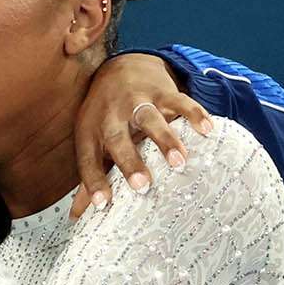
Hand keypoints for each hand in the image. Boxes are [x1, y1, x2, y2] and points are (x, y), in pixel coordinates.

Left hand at [69, 53, 214, 218]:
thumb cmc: (105, 116)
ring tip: (179, 162)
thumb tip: (76, 217)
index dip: (93, 182)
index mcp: (90, 132)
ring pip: (150, 118)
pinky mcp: (161, 90)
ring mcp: (136, 100)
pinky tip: (207, 131)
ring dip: (164, 140)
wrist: (121, 67)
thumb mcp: (92, 142)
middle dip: (129, 162)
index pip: (88, 159)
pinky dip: (194, 114)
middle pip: (117, 139)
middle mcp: (111, 116)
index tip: (102, 204)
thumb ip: (90, 177)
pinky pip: (179, 100)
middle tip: (142, 186)